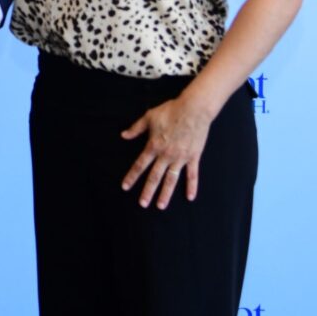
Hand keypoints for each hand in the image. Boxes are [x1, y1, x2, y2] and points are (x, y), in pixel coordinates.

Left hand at [120, 94, 212, 209]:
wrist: (193, 109)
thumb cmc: (171, 111)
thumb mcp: (149, 117)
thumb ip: (136, 128)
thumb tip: (123, 135)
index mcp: (154, 146)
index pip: (140, 165)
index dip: (132, 176)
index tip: (125, 187)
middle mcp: (166, 155)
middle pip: (155, 176)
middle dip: (148, 191)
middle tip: (142, 204)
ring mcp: (180, 158)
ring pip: (171, 179)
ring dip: (166, 193)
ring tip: (160, 206)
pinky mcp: (193, 157)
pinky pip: (192, 174)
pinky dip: (192, 186)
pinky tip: (190, 197)